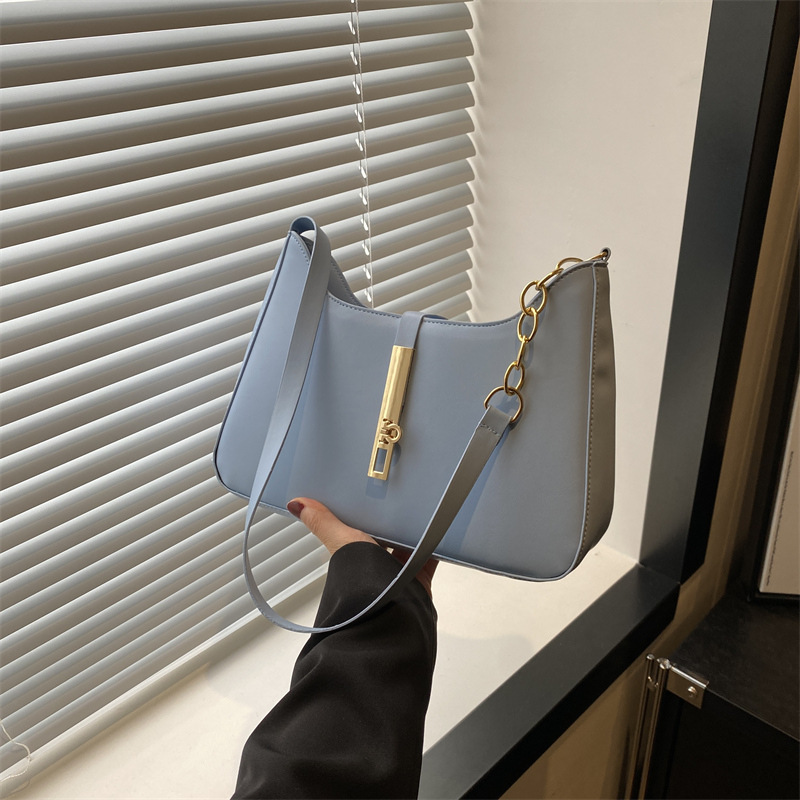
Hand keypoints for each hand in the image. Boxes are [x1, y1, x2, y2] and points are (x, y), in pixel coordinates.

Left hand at [287, 497, 436, 596]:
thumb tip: (295, 503)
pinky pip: (429, 558)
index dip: (365, 514)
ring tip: (418, 508)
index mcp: (355, 555)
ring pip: (408, 545)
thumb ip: (322, 522)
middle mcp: (375, 565)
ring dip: (412, 531)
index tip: (372, 496)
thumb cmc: (360, 582)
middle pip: (386, 536)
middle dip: (392, 520)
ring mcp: (398, 573)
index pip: (359, 529)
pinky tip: (437, 530)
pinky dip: (434, 546)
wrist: (388, 613)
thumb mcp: (341, 541)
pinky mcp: (418, 580)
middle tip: (399, 496)